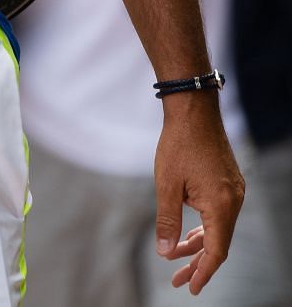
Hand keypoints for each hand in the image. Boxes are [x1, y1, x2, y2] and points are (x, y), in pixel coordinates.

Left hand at [154, 95, 244, 294]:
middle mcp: (234, 202)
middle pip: (219, 243)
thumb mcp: (166, 185)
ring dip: (199, 245)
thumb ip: (168, 221)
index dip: (204, 271)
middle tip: (178, 281)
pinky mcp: (229, 184)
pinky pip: (218, 215)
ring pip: (219, 229)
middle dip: (198, 263)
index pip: (217, 251)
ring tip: (177, 259)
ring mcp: (234, 192)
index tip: (191, 288)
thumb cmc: (178, 145)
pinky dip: (204, 227)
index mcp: (222, 206)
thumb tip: (166, 252)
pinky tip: (188, 234)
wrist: (194, 112)